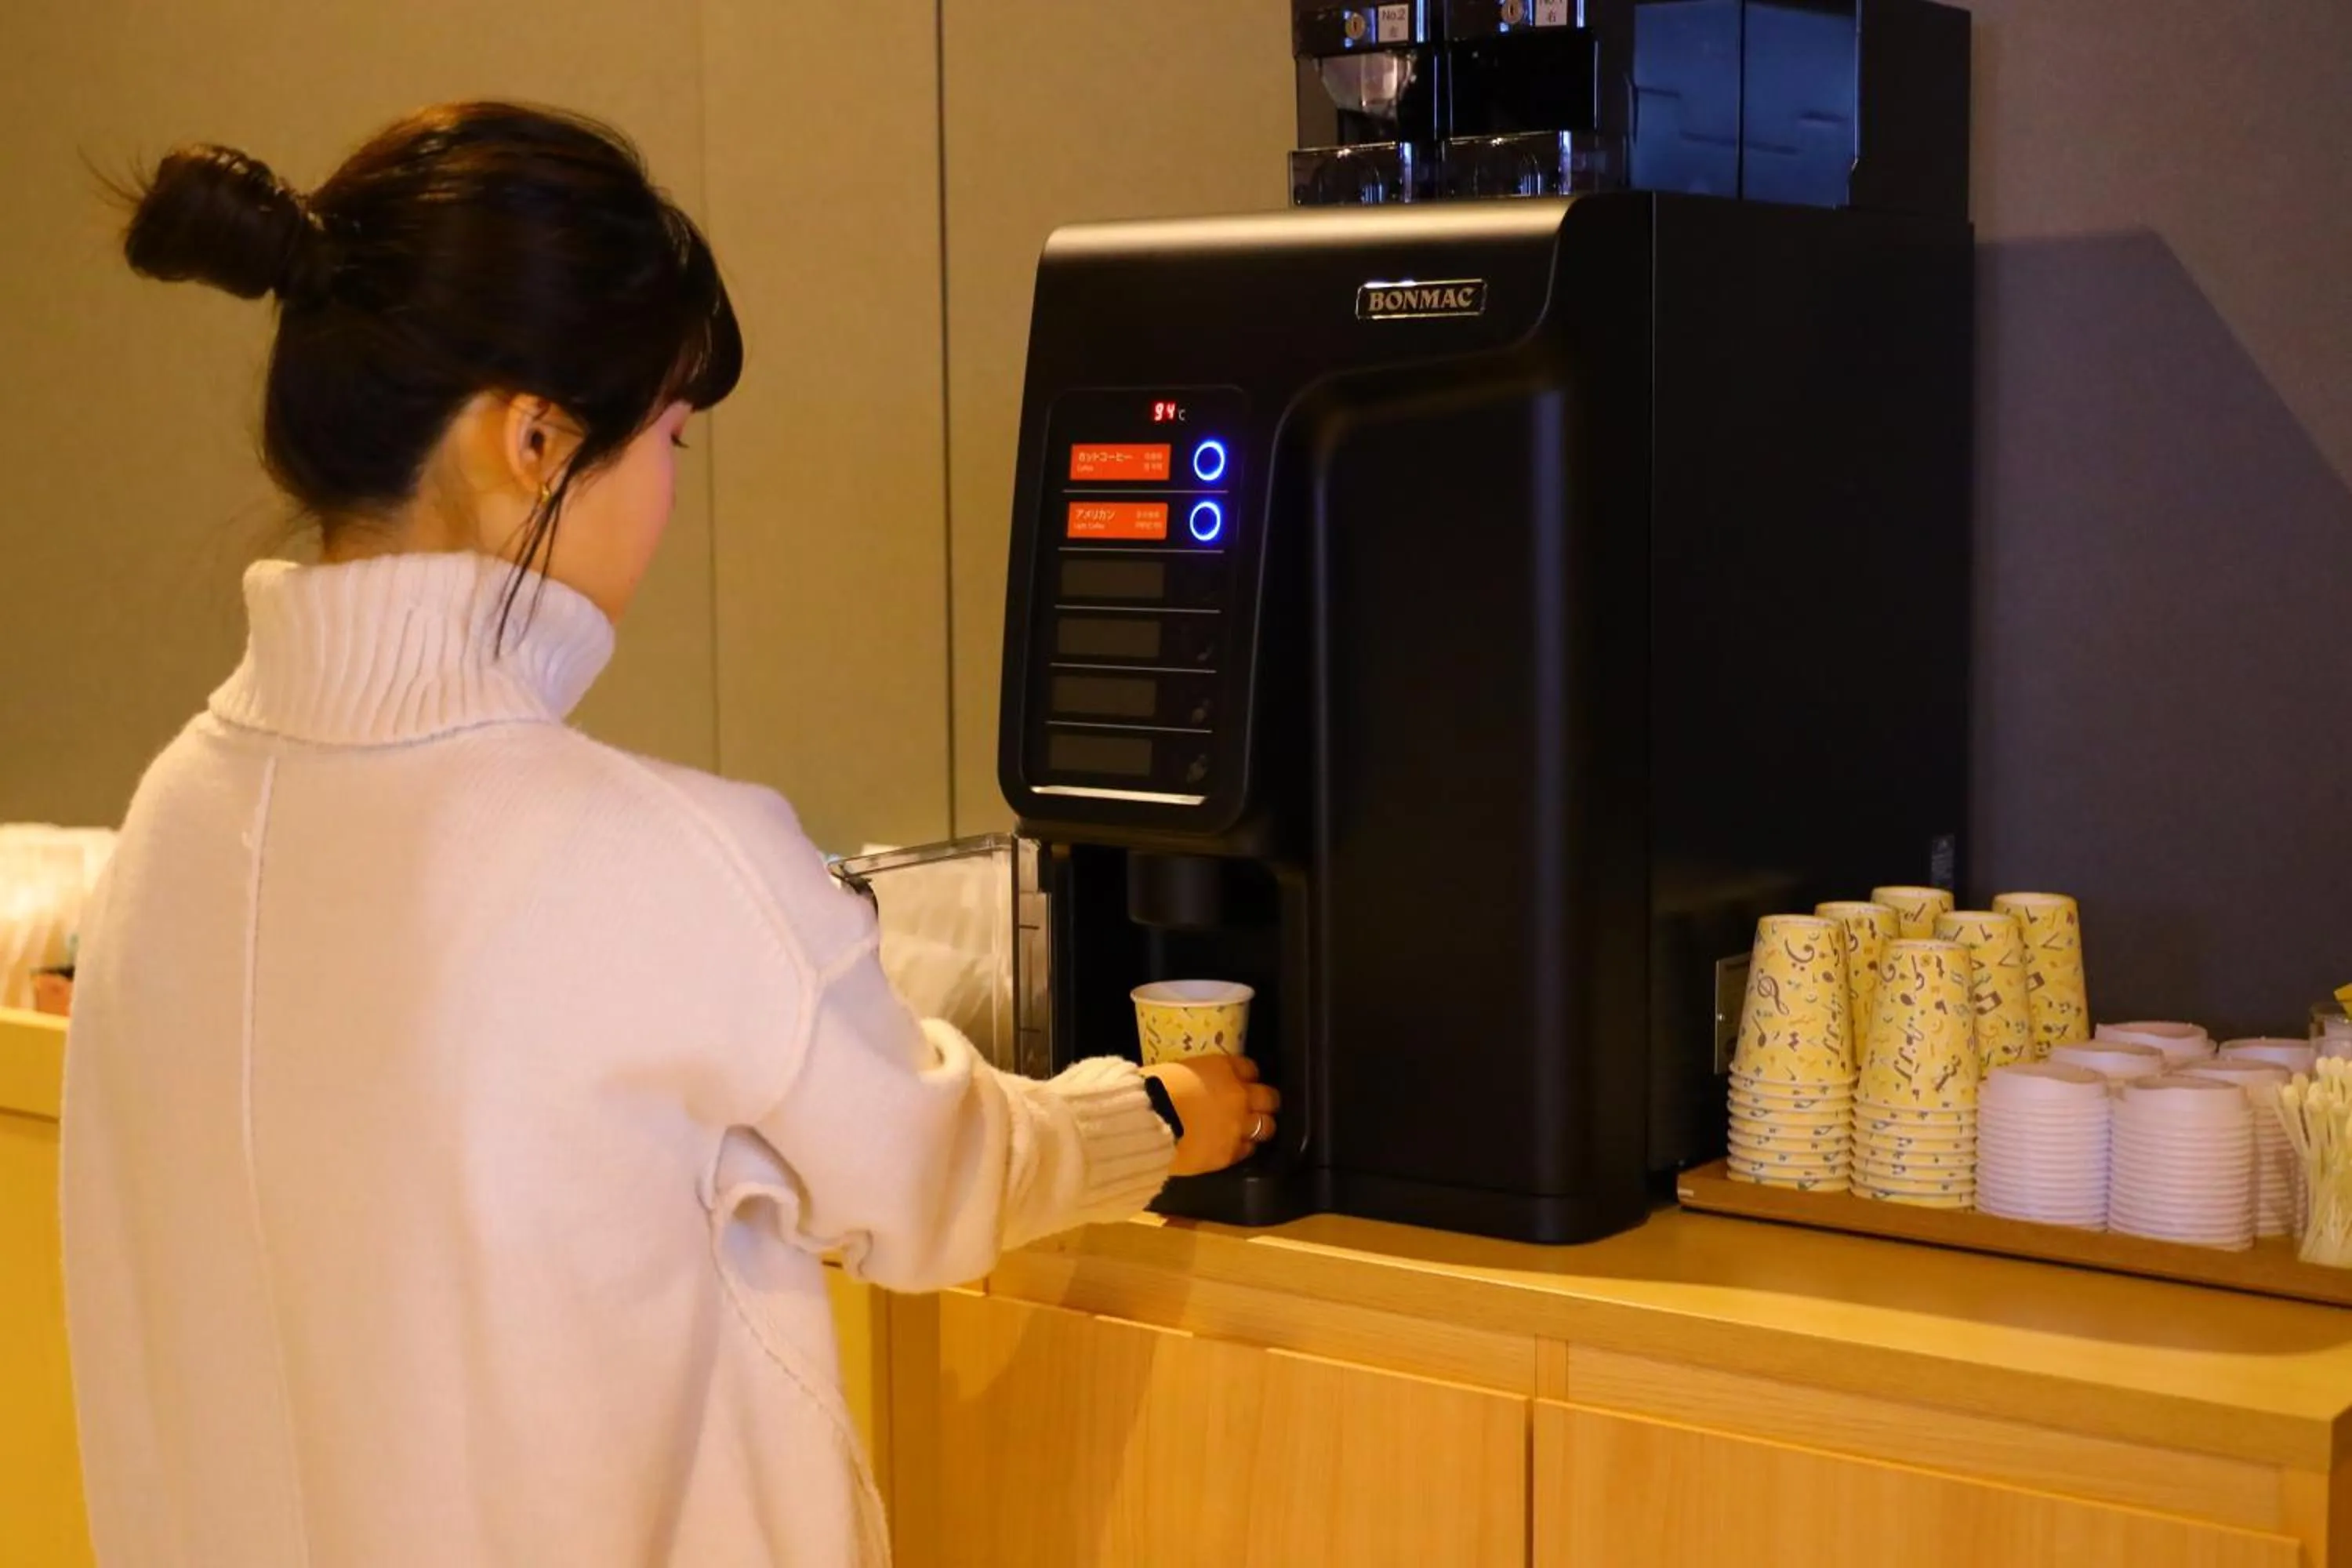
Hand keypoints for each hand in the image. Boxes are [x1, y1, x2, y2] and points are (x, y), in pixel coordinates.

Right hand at [1145, 1054, 1280, 1176]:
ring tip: (1246, 1131)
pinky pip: (1247, 1150)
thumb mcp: (1177, 1072)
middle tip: (1254, 1108)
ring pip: (1266, 1127)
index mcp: (1223, 1069)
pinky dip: (1241, 1148)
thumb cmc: (1151, 1091)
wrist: (1147, 1123)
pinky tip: (1229, 1147)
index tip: (1240, 1081)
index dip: (1246, 1076)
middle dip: (1263, 1102)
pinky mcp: (1230, 1153)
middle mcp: (1239, 1095)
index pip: (1250, 1068)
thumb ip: (1197, 1078)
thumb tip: (1196, 1086)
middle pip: (1269, 1098)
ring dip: (1258, 1127)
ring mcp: (1238, 1126)